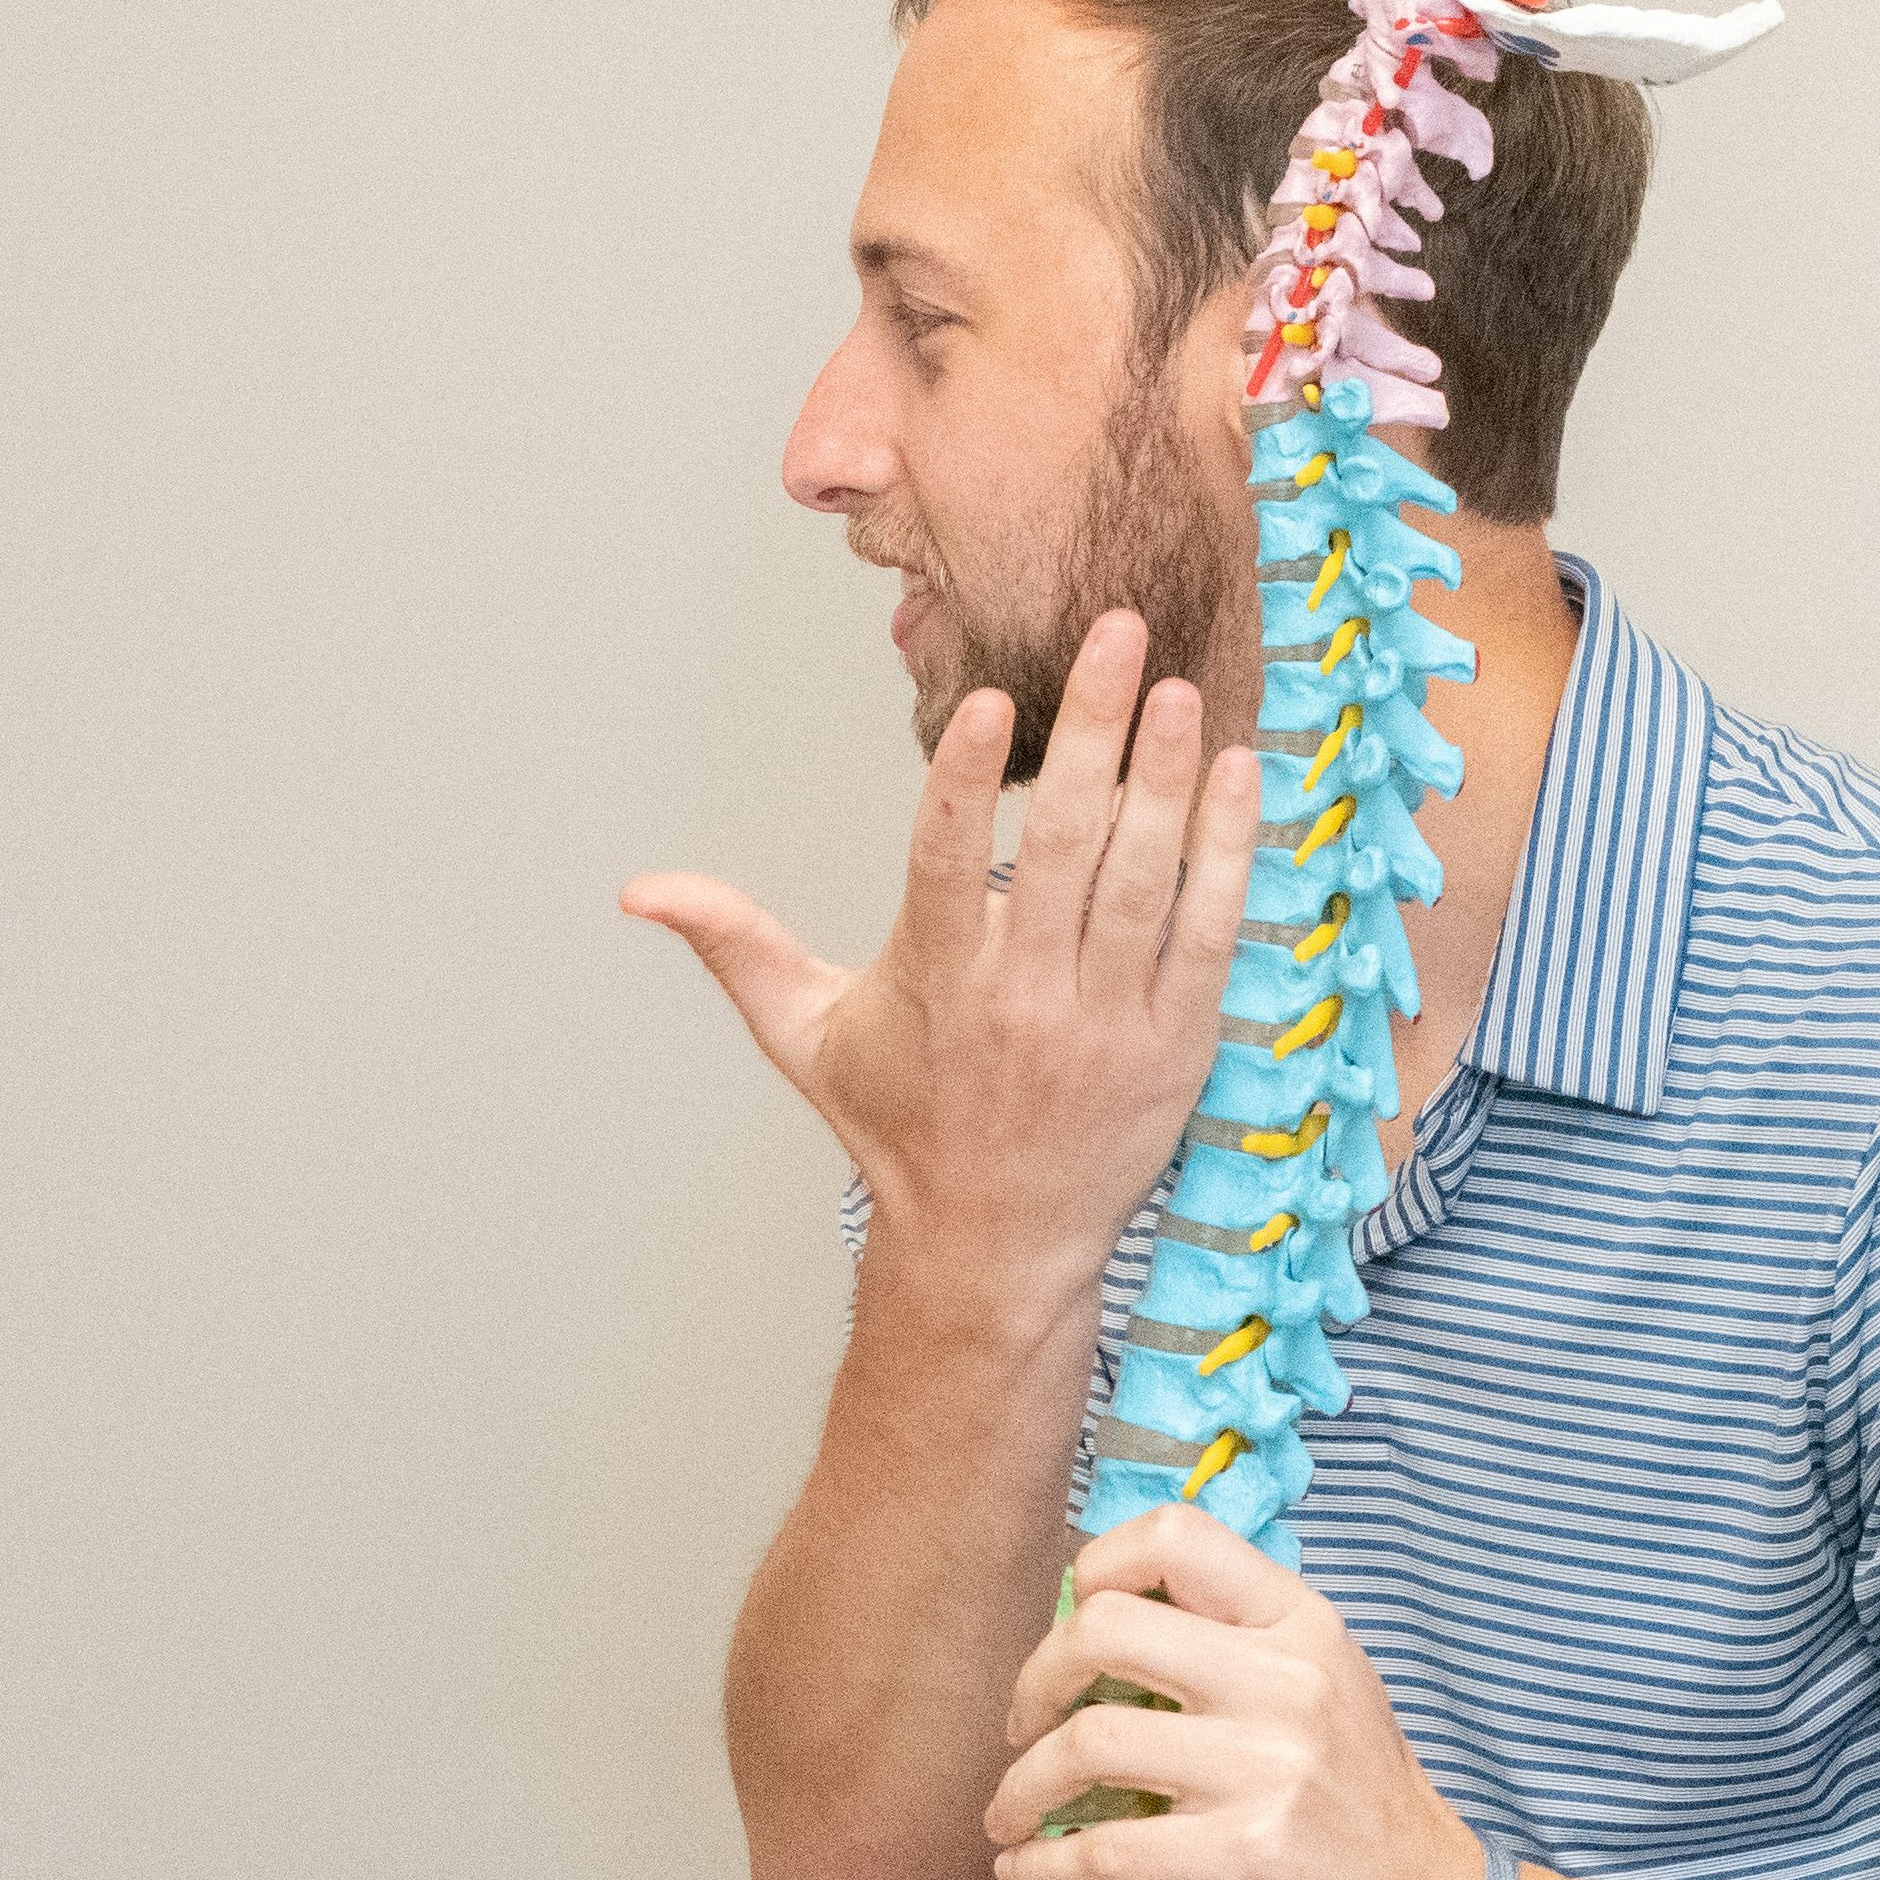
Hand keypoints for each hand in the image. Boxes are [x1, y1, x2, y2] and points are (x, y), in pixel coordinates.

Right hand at [623, 609, 1255, 1319]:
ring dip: (1168, 777)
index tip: (991, 701)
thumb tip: (640, 890)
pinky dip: (1226, 852)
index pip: (948, 863)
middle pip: (1066, 845)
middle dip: (1097, 728)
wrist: (992, 1248)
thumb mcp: (804, 1036)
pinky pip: (1207, 931)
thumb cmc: (900, 1129)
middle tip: (1121, 631)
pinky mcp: (1173, 1043)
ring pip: (1144, 878)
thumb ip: (734, 946)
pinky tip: (1239, 774)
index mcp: (934, 981)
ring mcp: (1105, 1021)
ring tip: (1183, 688)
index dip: (968, 782)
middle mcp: (1021, 997)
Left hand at [985, 1503, 1493, 1879]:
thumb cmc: (1360, 1814)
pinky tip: (1027, 1874)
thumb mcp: (1322, 1695)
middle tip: (1025, 1728)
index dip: (1096, 1571)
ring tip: (1010, 1817)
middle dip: (1035, 1681)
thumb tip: (1099, 1624)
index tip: (1071, 1632)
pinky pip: (1102, 1850)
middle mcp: (1286, 1682)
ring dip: (1022, 1787)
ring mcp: (1267, 1771)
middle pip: (1106, 1629)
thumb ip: (1232, 1649)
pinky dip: (1040, 1867)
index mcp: (1301, 1626)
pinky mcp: (1243, 1858)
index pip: (1176, 1537)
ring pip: (1088, 1741)